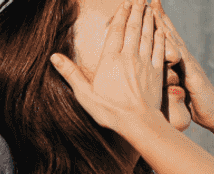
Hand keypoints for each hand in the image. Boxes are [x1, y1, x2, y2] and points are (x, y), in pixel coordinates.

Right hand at [50, 0, 166, 132]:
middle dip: (136, 11)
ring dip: (148, 19)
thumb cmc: (110, 112)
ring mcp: (144, 63)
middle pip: (133, 28)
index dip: (120, 15)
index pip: (116, 31)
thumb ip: (70, 74)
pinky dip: (160, 37)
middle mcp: (128, 57)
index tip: (124, 4)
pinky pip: (159, 49)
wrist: (138, 123)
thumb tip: (54, 57)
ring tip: (149, 7)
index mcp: (110, 60)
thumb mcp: (85, 94)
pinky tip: (160, 29)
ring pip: (147, 35)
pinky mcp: (157, 72)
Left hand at [151, 2, 213, 131]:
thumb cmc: (195, 106)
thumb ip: (164, 81)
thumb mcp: (175, 91)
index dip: (154, 25)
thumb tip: (149, 80)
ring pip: (173, 39)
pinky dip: (171, 43)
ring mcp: (190, 64)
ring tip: (153, 5)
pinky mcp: (193, 74)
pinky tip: (163, 33)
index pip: (164, 40)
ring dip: (163, 22)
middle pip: (168, 33)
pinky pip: (180, 56)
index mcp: (179, 63)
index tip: (142, 10)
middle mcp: (184, 59)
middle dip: (158, 15)